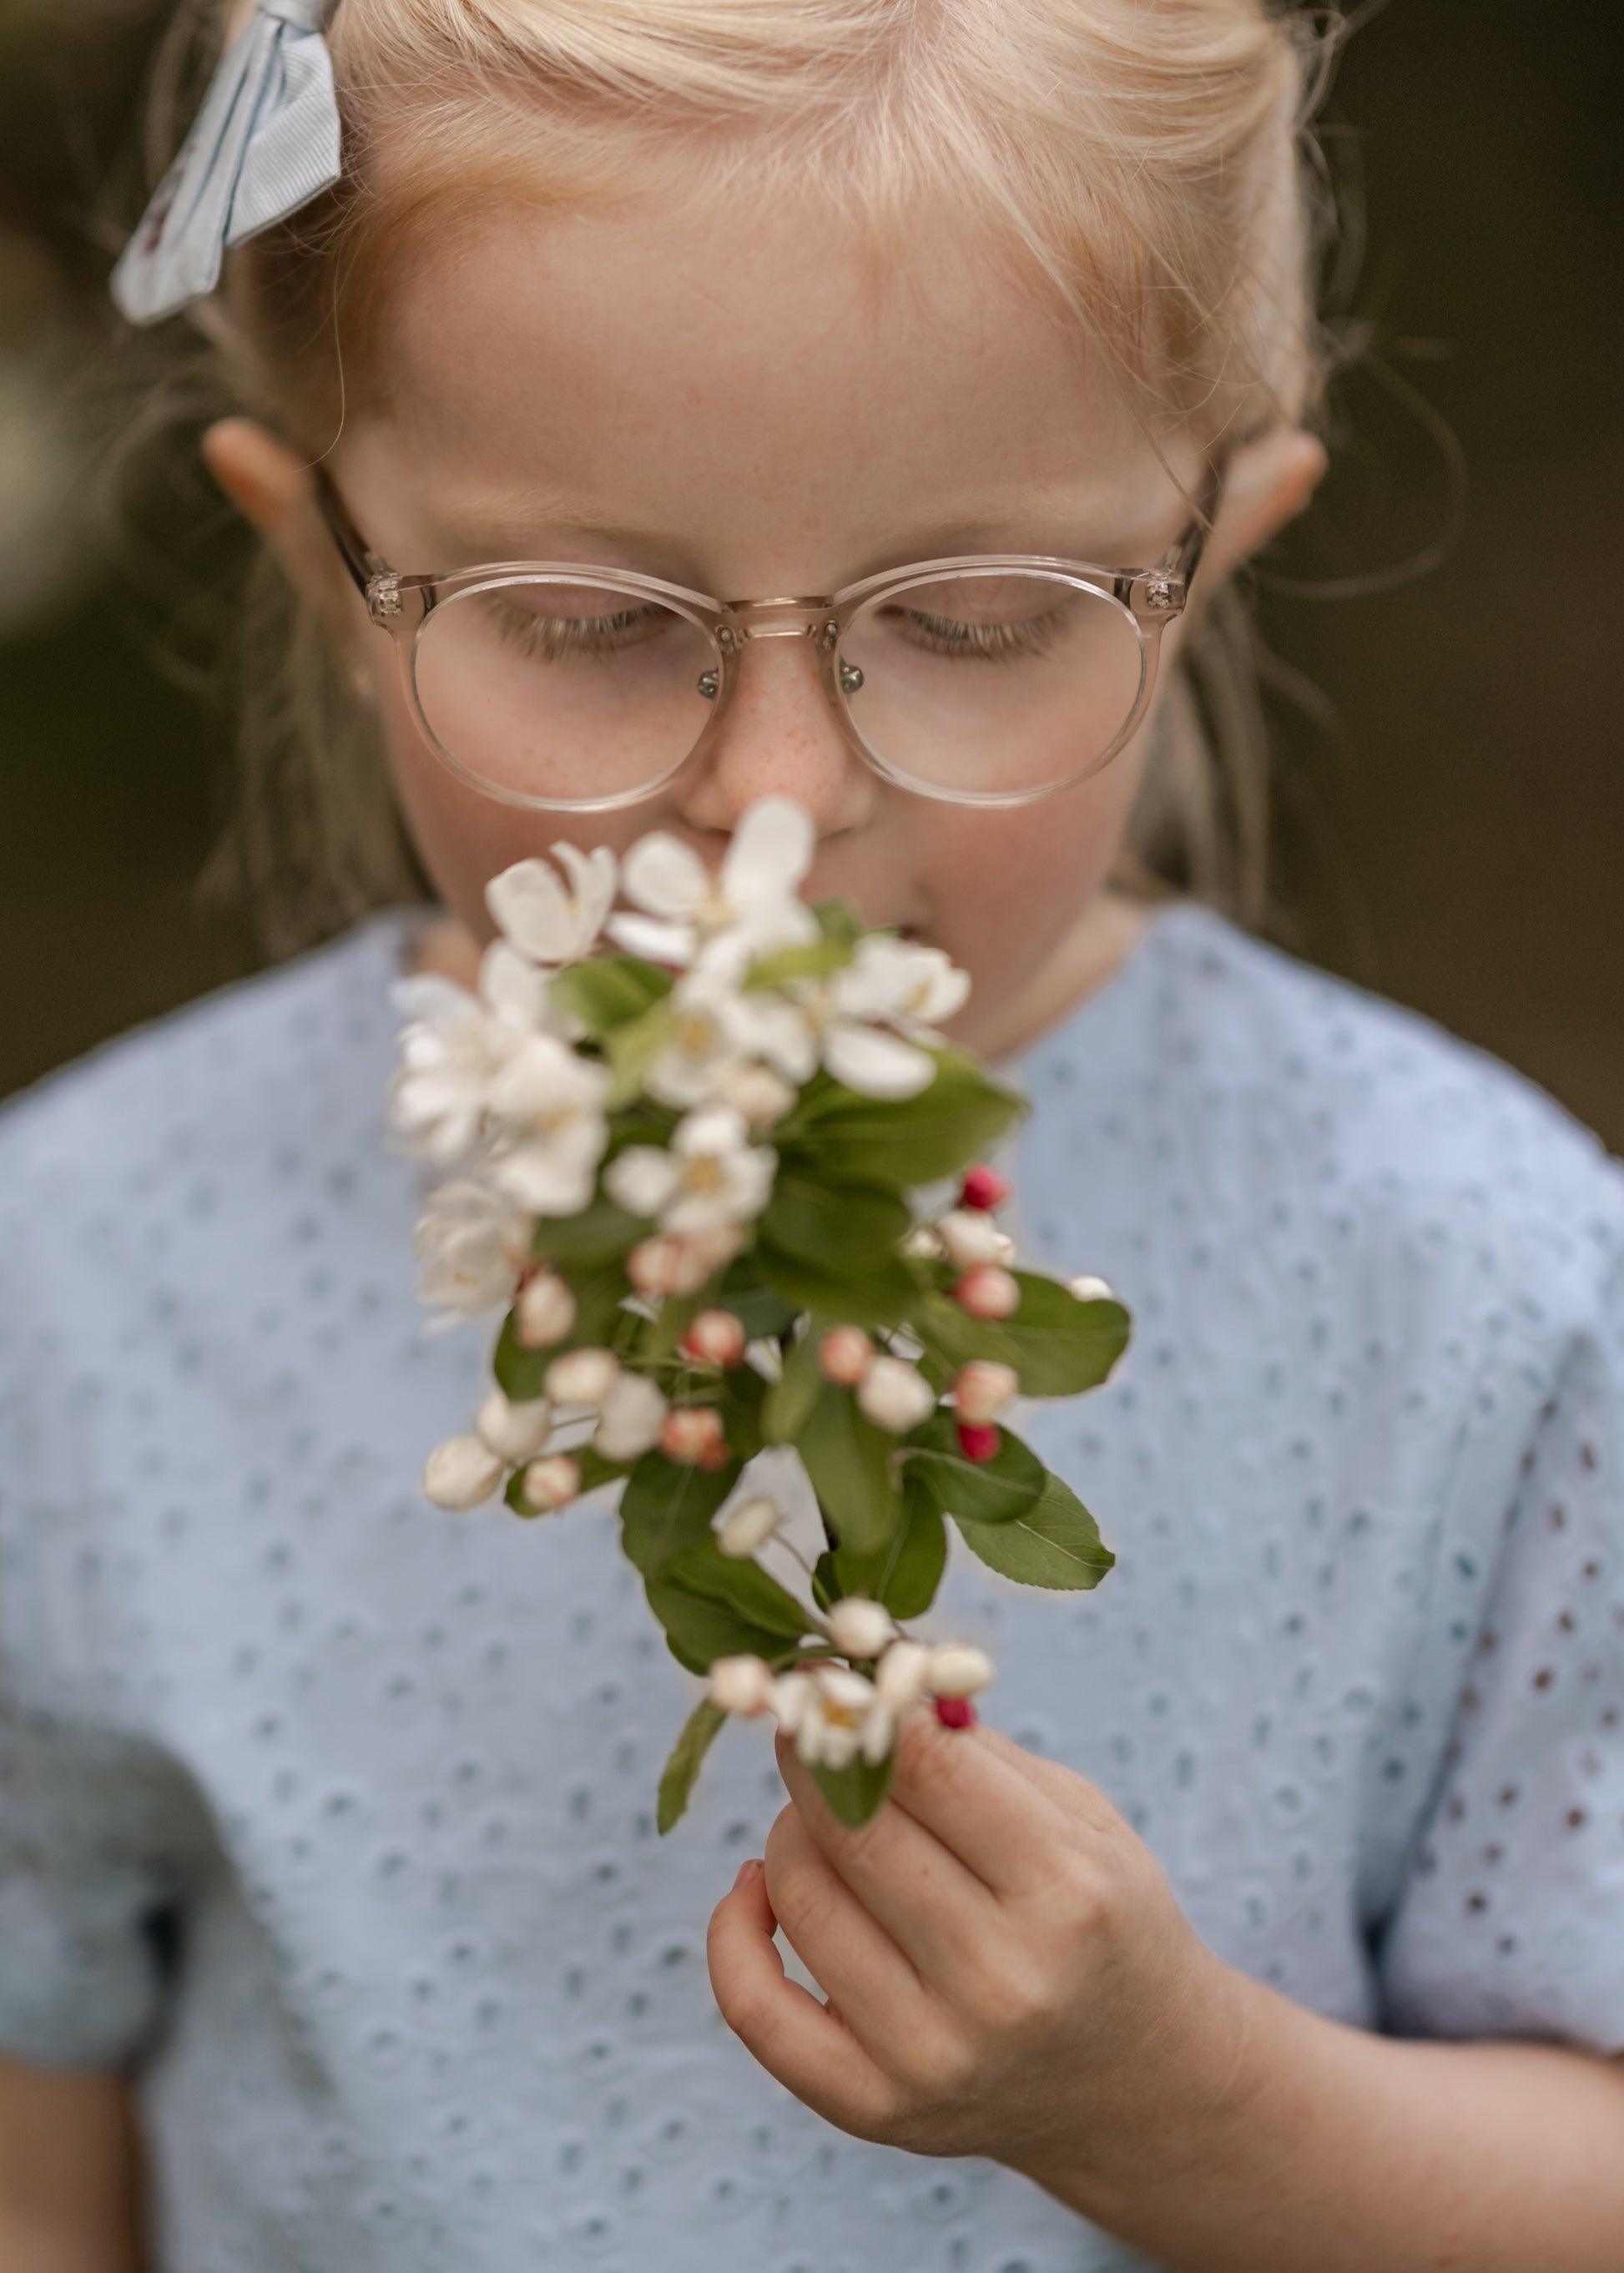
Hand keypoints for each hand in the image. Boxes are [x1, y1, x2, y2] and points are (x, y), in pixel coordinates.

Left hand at [707, 1709, 1252, 2198]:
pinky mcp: (873, 2108)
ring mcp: (930, 2055)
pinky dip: (732, 1930)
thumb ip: (973, 1750)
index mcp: (1067, 1894)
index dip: (862, 1706)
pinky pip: (754, 2007)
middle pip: (853, 1832)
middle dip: (812, 1756)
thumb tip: (865, 1679)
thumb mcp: (1079, 1817)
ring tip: (822, 1815)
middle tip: (805, 1722)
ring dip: (790, 1830)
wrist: (1134, 2080)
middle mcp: (1000, 1983)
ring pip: (800, 1897)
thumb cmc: (1102, 1919)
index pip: (929, 1769)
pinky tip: (757, 1886)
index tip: (827, 1672)